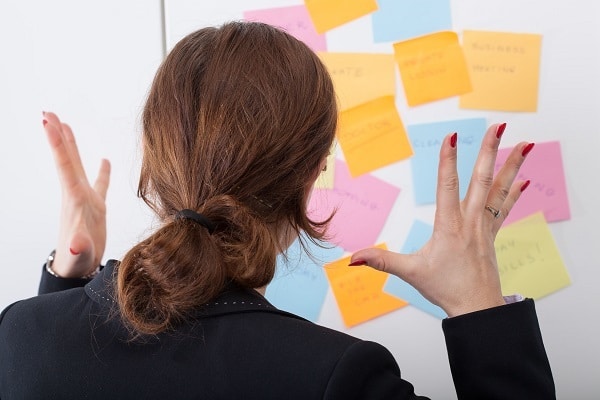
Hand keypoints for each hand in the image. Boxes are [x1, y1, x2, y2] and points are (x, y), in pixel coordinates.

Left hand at [43, 112, 110, 277]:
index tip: (48, 120)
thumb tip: (75, 243)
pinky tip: (104, 159)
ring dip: (71, 145)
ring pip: (78, 165)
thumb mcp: (80, 254)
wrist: (77, 269)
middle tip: (49, 112)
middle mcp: (77, 194)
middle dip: (58, 134)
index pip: (65, 165)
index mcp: (75, 198)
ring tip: (66, 124)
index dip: (57, 142)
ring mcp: (86, 199)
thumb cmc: (77, 260)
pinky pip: (100, 183)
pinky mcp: (96, 207)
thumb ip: (79, 247)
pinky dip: (102, 171)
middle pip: (66, 158)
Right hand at [350, 124, 532, 316]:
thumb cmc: (445, 289)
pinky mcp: (491, 234)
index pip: (447, 187)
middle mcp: (470, 221)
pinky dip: (515, 192)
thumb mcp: (410, 273)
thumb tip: (354, 258)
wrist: (477, 309)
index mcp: (449, 226)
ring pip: (499, 190)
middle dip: (489, 152)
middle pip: (481, 180)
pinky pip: (505, 208)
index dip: (448, 161)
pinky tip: (525, 178)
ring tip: (524, 143)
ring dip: (511, 165)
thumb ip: (381, 260)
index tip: (452, 138)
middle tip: (496, 127)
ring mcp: (484, 227)